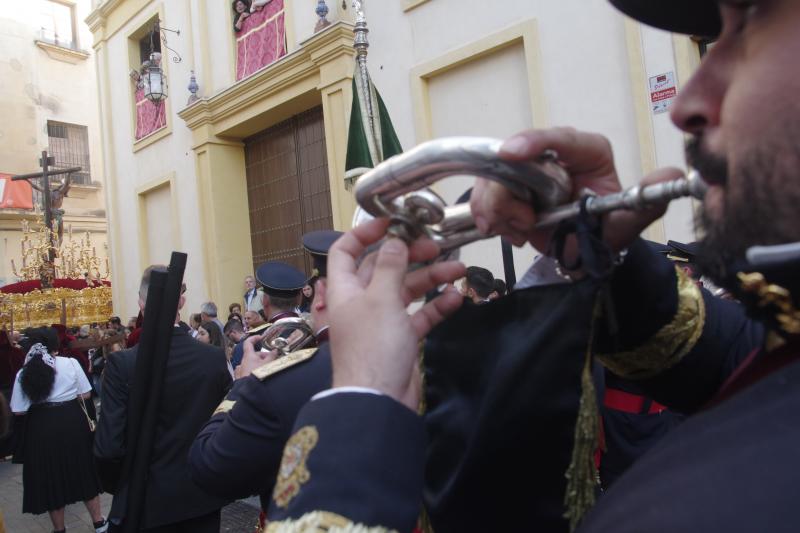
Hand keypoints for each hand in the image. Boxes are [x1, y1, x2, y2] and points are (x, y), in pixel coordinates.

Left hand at [235, 335, 276, 377]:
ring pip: (252, 363)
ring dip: (259, 364)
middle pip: (253, 354)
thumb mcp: (268, 364)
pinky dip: (255, 370)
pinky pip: (249, 371)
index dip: (254, 338)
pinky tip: (260, 374)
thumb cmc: (257, 376)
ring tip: (268, 368)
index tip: (261, 338)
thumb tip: (275, 350)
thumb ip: (272, 356)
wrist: (249, 392)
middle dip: (263, 356)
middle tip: (273, 359)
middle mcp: (243, 362)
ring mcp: (241, 370)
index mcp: (248, 356)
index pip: (248, 342)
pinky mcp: (242, 378)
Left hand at [327, 218, 465, 410]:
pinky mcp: (400, 338)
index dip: (365, 233)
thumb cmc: (372, 348)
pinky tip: (455, 299)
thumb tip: (395, 242)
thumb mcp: (381, 300)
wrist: (378, 400)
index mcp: (346, 290)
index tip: (391, 223)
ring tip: (458, 271)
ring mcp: (381, 321)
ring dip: (430, 279)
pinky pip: (419, 315)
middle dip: (410, 255)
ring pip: (406, 291)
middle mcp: (361, 302)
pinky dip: (436, 306)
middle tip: (436, 246)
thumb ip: (390, 267)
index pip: (346, 251)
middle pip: (384, 268)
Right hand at [470, 128, 682, 256]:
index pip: (559, 138)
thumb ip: (648, 199)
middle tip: (522, 225)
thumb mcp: (626, 220)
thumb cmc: (604, 234)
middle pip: (513, 159)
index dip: (532, 142)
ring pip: (492, 178)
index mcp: (588, 152)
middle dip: (507, 196)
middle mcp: (554, 154)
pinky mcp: (507, 185)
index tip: (510, 153)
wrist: (581, 254)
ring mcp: (526, 170)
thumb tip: (672, 174)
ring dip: (498, 211)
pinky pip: (483, 195)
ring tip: (521, 233)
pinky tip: (509, 232)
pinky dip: (490, 217)